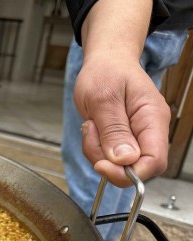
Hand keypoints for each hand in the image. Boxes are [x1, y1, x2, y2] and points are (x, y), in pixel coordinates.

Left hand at [74, 54, 169, 186]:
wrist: (106, 61)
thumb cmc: (106, 72)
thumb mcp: (103, 98)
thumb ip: (114, 130)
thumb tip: (125, 159)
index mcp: (152, 119)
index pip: (154, 162)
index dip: (128, 172)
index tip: (102, 164)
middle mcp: (149, 131)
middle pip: (135, 168)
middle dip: (107, 161)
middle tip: (92, 133)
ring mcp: (137, 136)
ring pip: (118, 165)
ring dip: (97, 151)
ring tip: (92, 124)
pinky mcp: (124, 139)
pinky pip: (108, 157)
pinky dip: (95, 148)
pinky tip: (93, 127)